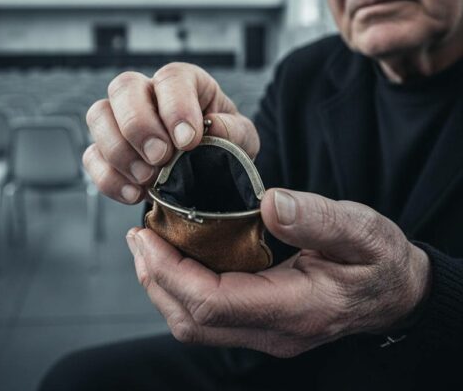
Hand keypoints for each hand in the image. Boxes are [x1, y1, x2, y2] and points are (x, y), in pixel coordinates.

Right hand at [83, 63, 258, 204]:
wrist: (209, 173)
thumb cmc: (224, 145)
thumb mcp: (242, 137)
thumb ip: (233, 131)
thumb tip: (214, 128)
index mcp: (183, 82)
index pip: (170, 79)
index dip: (175, 107)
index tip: (188, 142)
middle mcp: (146, 93)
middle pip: (123, 87)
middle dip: (139, 125)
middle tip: (160, 158)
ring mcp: (120, 120)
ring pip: (98, 116)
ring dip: (119, 150)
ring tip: (147, 178)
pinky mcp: (105, 151)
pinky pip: (92, 157)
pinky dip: (109, 178)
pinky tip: (135, 194)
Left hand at [127, 188, 430, 356]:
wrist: (396, 290)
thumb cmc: (379, 259)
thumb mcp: (360, 230)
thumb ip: (319, 218)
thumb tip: (272, 203)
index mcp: (295, 308)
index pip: (213, 303)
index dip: (171, 272)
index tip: (148, 236)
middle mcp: (274, 331)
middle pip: (193, 322)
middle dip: (154, 280)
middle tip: (138, 237)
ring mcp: (267, 332)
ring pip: (196, 325)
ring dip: (163, 286)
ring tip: (147, 246)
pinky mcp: (262, 322)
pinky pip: (209, 317)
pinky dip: (182, 288)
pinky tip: (176, 258)